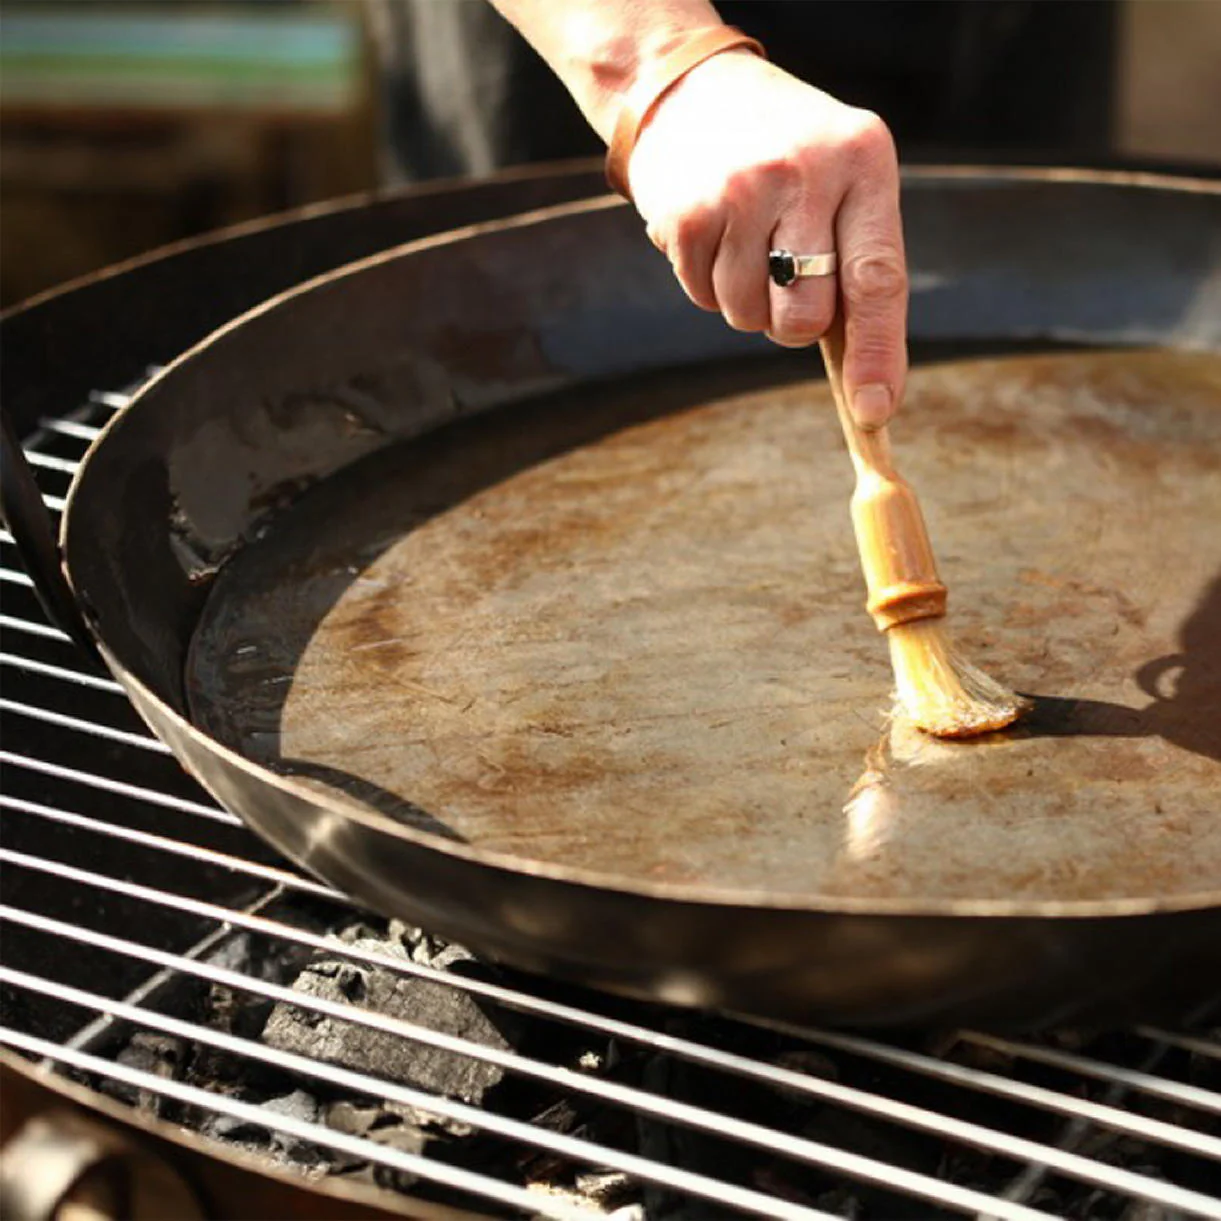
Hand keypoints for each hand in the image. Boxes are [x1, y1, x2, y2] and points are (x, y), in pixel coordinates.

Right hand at [627, 49, 906, 427]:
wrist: (690, 90)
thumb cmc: (786, 155)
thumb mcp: (841, 181)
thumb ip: (858, 266)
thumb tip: (869, 390)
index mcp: (864, 160)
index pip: (877, 279)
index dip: (877, 354)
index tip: (873, 411)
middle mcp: (805, 172)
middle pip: (804, 318)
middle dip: (792, 324)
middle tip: (783, 280)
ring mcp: (741, 192)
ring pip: (748, 317)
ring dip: (745, 301)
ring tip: (743, 238)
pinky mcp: (686, 215)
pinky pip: (703, 299)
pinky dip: (707, 283)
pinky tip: (711, 232)